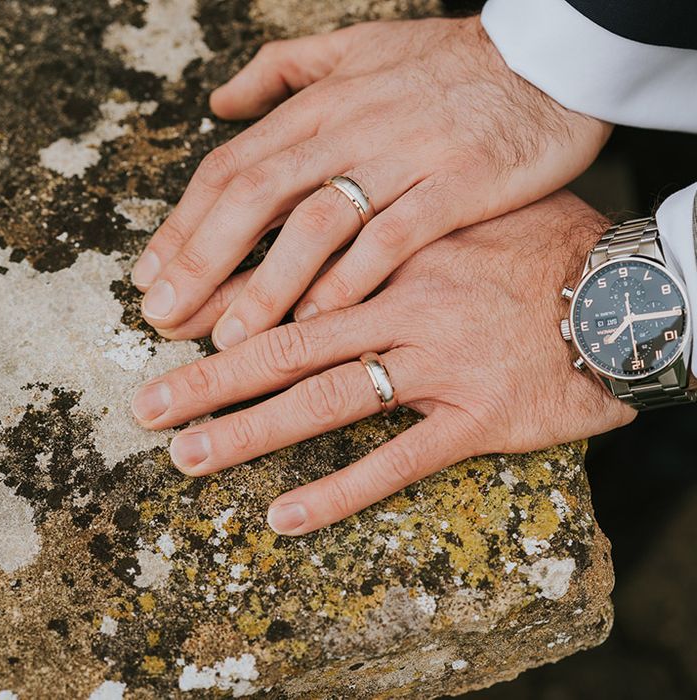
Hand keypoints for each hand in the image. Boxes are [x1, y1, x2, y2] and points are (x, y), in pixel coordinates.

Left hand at [131, 17, 609, 349]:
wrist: (551, 57)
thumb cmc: (450, 62)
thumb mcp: (358, 47)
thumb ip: (285, 70)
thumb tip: (222, 100)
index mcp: (322, 102)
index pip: (232, 166)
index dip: (185, 223)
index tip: (151, 274)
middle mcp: (352, 128)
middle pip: (255, 197)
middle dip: (202, 261)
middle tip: (164, 317)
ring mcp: (405, 156)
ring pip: (316, 224)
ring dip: (267, 284)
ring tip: (228, 338)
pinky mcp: (458, 184)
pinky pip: (392, 239)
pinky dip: (350, 279)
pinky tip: (318, 321)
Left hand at [131, 192, 633, 534]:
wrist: (624, 294)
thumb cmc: (543, 250)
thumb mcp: (463, 215)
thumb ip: (395, 229)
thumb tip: (334, 240)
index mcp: (395, 256)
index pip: (292, 283)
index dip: (227, 310)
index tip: (175, 331)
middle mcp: (405, 307)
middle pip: (287, 345)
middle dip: (210, 377)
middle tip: (148, 406)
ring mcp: (439, 365)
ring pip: (327, 400)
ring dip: (252, 432)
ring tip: (189, 457)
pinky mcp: (477, 417)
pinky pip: (400, 459)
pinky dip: (342, 490)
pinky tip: (288, 516)